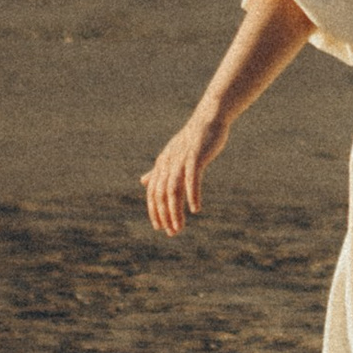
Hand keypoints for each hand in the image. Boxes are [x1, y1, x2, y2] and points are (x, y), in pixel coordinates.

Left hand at [142, 111, 225, 238]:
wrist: (208, 120)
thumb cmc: (192, 140)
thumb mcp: (171, 156)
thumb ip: (157, 171)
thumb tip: (143, 182)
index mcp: (162, 164)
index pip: (153, 193)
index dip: (155, 211)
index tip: (160, 227)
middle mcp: (168, 163)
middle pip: (161, 195)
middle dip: (165, 216)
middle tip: (172, 232)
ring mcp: (180, 160)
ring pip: (173, 191)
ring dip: (175, 211)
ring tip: (179, 227)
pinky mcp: (195, 157)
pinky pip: (192, 179)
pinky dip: (192, 195)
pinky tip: (195, 209)